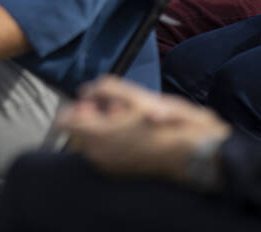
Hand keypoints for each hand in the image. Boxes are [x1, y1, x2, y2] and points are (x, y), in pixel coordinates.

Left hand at [58, 76, 230, 183]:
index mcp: (100, 135)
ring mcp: (110, 166)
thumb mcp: (138, 96)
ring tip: (126, 117)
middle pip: (78, 131)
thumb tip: (88, 89)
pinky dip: (111, 140)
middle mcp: (100, 155)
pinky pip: (104, 153)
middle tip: (113, 106)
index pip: (64, 122)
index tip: (93, 101)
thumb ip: (106, 88)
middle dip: (90, 116)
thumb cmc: (169, 123)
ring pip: (91, 142)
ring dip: (101, 127)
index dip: (76, 107)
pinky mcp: (121, 172)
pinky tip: (131, 131)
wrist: (196, 154)